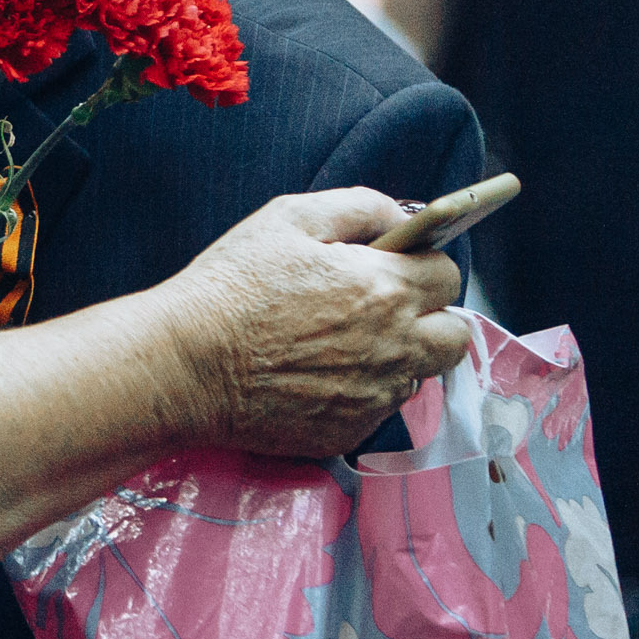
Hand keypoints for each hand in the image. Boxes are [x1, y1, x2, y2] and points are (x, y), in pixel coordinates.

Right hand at [156, 188, 470, 457]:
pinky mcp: (349, 432)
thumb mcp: (288, 218)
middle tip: (382, 312)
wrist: (184, 365)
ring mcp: (375, 397)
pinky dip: (357, 392)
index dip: (422, 267)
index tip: (391, 269)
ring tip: (339, 345)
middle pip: (454, 337)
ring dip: (394, 358)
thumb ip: (359, 206)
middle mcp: (395, 348)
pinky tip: (312, 376)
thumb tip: (401, 217)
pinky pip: (376, 410)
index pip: (449, 276)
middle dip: (431, 319)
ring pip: (417, 375)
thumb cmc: (231, 287)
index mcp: (387, 289)